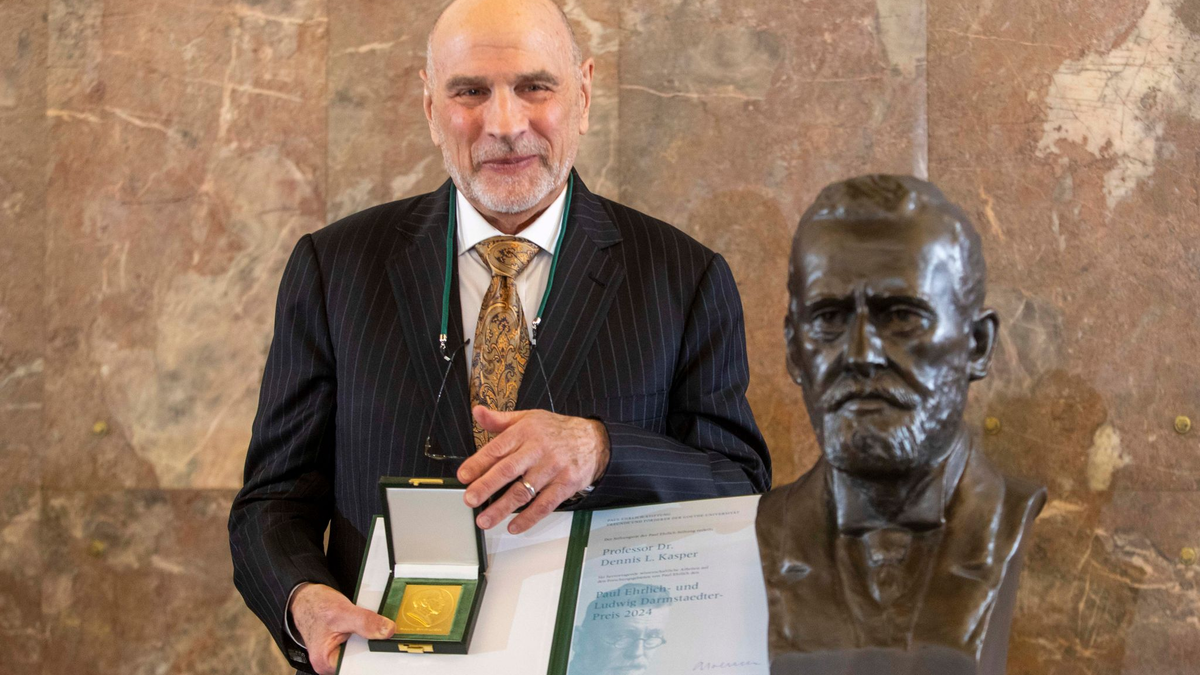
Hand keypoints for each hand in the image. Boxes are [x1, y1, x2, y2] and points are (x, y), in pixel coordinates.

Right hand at [290, 583, 394, 673]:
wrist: (307, 599)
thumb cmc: (315, 607)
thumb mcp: (342, 611)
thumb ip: (365, 622)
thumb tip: (387, 631)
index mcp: (327, 661)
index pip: (358, 667)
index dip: (375, 656)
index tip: (389, 644)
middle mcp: (332, 662)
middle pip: (362, 661)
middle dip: (375, 646)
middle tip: (386, 632)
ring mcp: (340, 654)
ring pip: (364, 651)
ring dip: (373, 639)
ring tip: (377, 627)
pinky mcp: (346, 646)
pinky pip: (362, 644)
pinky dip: (369, 634)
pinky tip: (370, 625)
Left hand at [458, 406, 609, 533]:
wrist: (594, 441)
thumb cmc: (555, 430)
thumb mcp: (528, 418)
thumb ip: (500, 420)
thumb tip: (477, 412)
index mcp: (525, 432)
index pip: (497, 448)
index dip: (478, 463)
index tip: (463, 476)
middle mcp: (538, 450)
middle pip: (508, 470)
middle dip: (486, 486)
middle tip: (470, 500)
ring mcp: (553, 468)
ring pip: (524, 491)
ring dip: (502, 508)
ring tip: (484, 520)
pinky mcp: (565, 485)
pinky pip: (545, 504)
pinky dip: (529, 518)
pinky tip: (514, 527)